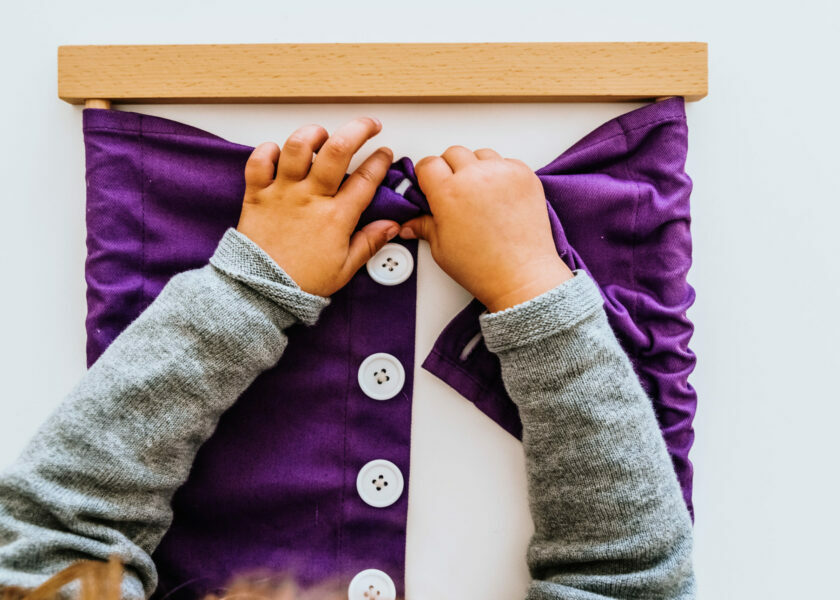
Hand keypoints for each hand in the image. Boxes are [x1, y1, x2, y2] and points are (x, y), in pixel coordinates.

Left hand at [236, 117, 398, 296]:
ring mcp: (282, 193)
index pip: (366, 179)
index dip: (380, 161)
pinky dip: (267, 151)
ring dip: (313, 134)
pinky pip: (258, 162)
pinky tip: (278, 151)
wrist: (261, 291)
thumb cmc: (301, 282)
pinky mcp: (257, 195)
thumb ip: (370, 243)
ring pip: (298, 147)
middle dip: (358, 130)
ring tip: (323, 135)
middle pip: (337, 150)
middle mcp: (310, 199)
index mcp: (336, 218)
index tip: (385, 154)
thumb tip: (391, 226)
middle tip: (369, 126)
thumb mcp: (345, 268)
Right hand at [400, 146, 572, 311]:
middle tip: (454, 191)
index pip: (428, 164)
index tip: (430, 185)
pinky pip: (507, 162)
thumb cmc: (484, 267)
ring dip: (475, 167)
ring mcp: (502, 174)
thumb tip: (411, 224)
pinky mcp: (525, 176)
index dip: (426, 175)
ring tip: (479, 193)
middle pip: (453, 153)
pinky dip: (501, 173)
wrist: (522, 275)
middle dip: (449, 168)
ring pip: (481, 154)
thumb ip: (425, 227)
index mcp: (448, 192)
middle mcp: (475, 177)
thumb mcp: (442, 249)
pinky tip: (499, 195)